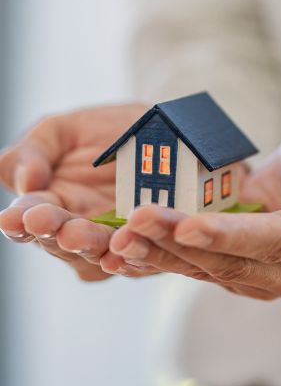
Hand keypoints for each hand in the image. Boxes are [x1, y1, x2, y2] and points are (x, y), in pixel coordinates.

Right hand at [0, 103, 157, 280]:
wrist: (160, 129)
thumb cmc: (103, 131)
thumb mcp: (60, 132)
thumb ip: (32, 153)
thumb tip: (25, 182)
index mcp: (50, 205)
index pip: (28, 218)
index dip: (19, 220)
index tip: (12, 218)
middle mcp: (78, 230)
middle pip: (62, 240)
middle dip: (54, 232)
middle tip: (44, 222)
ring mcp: (113, 243)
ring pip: (99, 252)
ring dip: (88, 245)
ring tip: (76, 235)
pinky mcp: (150, 246)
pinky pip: (142, 255)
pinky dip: (132, 255)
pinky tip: (121, 250)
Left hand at [105, 107, 280, 303]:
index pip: (278, 243)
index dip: (231, 237)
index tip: (186, 225)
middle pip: (234, 263)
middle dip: (180, 245)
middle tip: (130, 226)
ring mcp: (272, 272)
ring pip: (211, 270)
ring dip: (163, 255)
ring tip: (118, 239)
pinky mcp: (246, 261)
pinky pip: (202, 264)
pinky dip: (165, 258)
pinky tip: (128, 252)